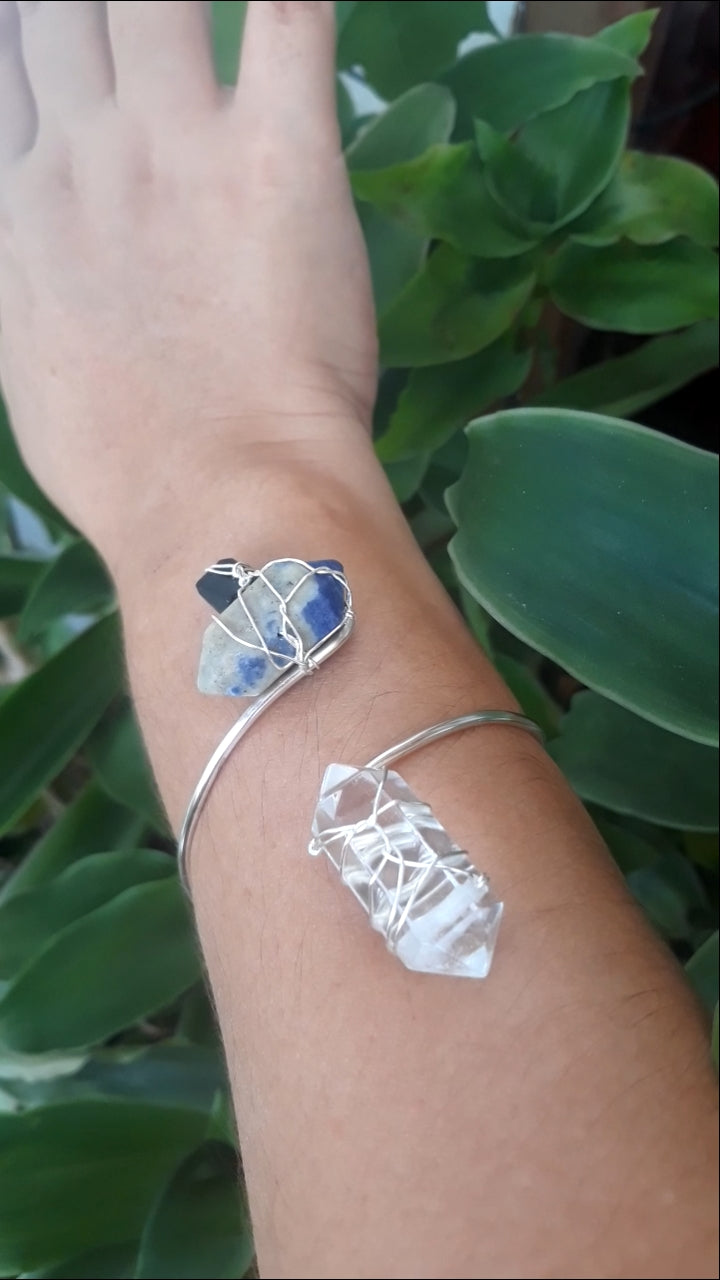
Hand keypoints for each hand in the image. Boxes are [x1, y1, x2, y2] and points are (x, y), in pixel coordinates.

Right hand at [0, 0, 377, 541]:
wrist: (213, 500)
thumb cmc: (123, 464)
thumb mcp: (29, 361)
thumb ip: (29, 280)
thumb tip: (41, 260)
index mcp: (24, 202)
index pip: (10, 64)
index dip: (31, 29)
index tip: (55, 27)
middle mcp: (86, 151)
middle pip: (64, 9)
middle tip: (130, 17)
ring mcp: (179, 144)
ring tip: (188, 8)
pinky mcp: (280, 154)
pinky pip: (288, 19)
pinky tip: (289, 1)